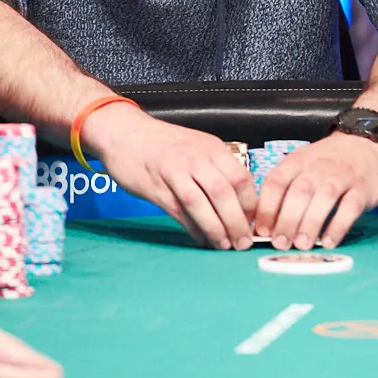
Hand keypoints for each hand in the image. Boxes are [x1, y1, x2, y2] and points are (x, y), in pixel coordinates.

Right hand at [86, 105, 256, 249]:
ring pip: (203, 203)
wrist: (123, 132)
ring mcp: (174, 171)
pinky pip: (180, 212)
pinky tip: (201, 239)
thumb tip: (239, 204)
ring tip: (225, 246)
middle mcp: (195, 157)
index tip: (254, 224)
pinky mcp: (155, 186)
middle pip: (225, 192)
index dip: (251, 205)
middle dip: (238, 222)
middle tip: (244, 243)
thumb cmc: (162, 143)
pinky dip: (194, 229)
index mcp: (210, 147)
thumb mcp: (195, 146)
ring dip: (217, 229)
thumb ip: (215, 169)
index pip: (241, 177)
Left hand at [254, 131, 377, 250]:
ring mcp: (340, 177)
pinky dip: (338, 226)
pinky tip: (329, 241)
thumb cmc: (325, 163)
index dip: (267, 207)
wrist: (363, 145)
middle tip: (280, 243)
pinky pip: (350, 208)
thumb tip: (264, 224)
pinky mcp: (361, 189)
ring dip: (310, 223)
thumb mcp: (300, 167)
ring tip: (302, 245)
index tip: (262, 230)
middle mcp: (316, 168)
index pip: (276, 182)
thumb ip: (284, 190)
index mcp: (295, 162)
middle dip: (287, 220)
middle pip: (299, 192)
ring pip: (323, 199)